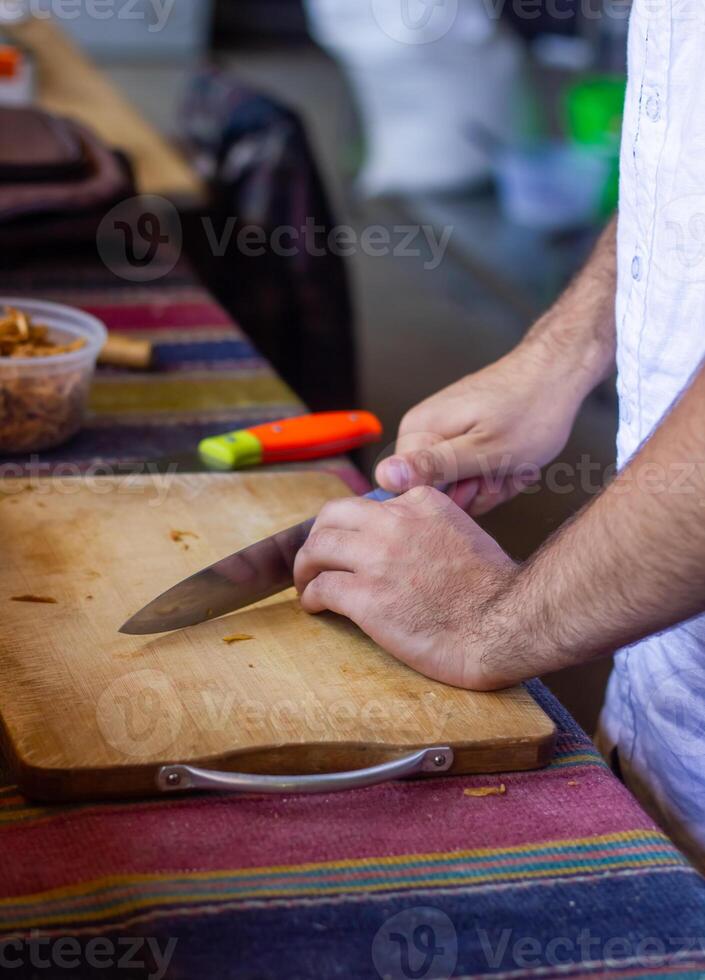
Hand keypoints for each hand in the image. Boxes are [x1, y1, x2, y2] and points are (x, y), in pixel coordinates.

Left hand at [293, 487, 518, 689]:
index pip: (369, 504)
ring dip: (306, 567)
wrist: (503, 624)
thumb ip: (428, 527)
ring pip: (316, 548)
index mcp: (420, 503)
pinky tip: (315, 607)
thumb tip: (406, 543)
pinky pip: (321, 588)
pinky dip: (311, 597)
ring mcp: (377, 558)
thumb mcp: (462, 533)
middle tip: (316, 559)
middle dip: (317, 537)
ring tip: (307, 584)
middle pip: (332, 516)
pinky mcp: (365, 597)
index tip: (351, 546)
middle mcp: (394, 523)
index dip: (353, 527)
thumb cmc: (492, 591)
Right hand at [375, 340, 583, 515]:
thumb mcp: (484, 451)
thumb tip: (383, 476)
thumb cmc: (530, 410)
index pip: (413, 493)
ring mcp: (443, 430)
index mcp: (417, 433)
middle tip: (508, 470)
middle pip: (439, 490)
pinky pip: (474, 467)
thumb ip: (433, 467)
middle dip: (480, 490)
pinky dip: (500, 468)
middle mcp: (422, 430)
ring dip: (496, 480)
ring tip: (518, 461)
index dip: (453, 499)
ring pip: (462, 482)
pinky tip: (518, 457)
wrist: (557, 370)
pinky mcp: (462, 431)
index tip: (483, 482)